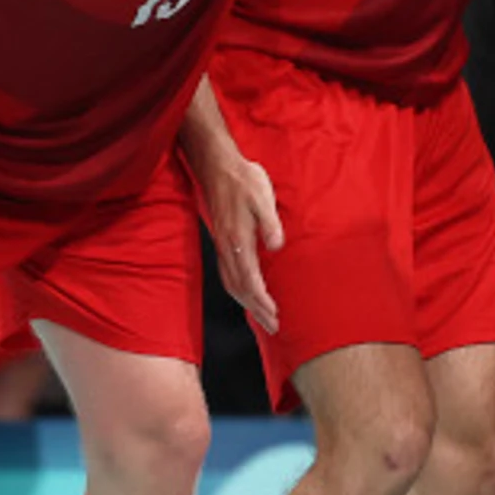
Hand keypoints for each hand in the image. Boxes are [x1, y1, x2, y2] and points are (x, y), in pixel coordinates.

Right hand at [187, 124, 283, 334]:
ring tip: (262, 317)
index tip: (275, 316)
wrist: (217, 166)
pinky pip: (228, 274)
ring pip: (232, 284)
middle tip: (273, 327)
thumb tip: (276, 246)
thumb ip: (269, 223)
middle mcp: (228, 248)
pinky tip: (246, 293)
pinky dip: (238, 290)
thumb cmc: (243, 180)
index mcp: (238, 240)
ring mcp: (223, 245)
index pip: (250, 280)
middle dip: (257, 310)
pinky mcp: (222, 241)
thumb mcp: (262, 196)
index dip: (262, 301)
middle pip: (240, 289)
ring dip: (247, 303)